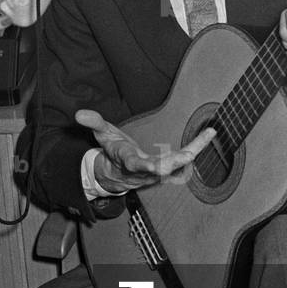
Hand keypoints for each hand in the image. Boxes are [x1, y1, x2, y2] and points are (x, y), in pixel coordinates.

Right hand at [75, 109, 215, 193]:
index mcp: (128, 162)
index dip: (148, 166)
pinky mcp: (165, 168)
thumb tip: (79, 113)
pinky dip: (194, 149)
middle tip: (192, 152)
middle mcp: (145, 170)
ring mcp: (157, 172)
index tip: (159, 165)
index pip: (137, 165)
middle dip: (177, 161)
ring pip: (177, 165)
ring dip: (192, 151)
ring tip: (207, 135)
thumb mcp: (100, 134)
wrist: (114, 174)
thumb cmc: (110, 150)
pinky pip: (182, 160)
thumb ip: (93, 122)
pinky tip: (206, 137)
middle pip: (163, 169)